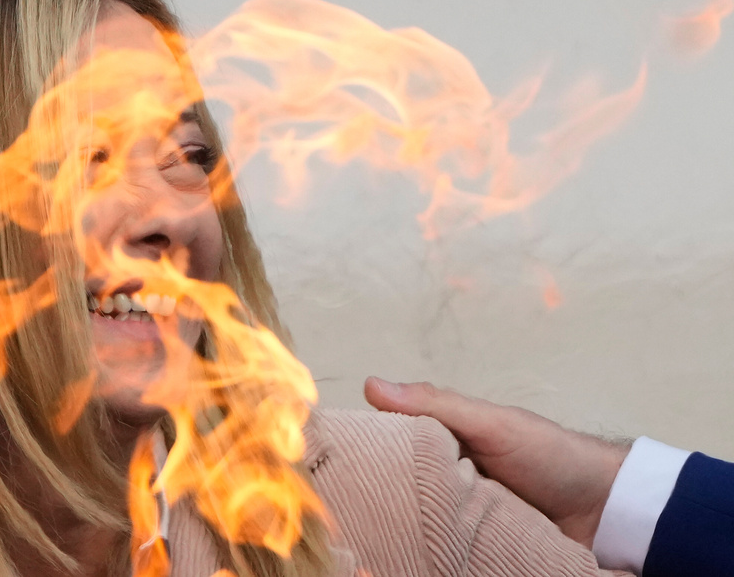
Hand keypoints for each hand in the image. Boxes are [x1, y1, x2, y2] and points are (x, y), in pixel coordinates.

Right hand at [364, 377, 630, 548]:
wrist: (610, 511)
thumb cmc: (551, 455)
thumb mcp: (490, 424)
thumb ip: (435, 405)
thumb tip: (371, 385)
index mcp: (440, 447)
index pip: (388, 452)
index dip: (362, 459)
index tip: (333, 469)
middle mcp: (444, 484)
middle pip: (399, 495)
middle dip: (380, 505)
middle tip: (352, 518)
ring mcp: (460, 522)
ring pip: (418, 529)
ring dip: (406, 535)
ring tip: (373, 545)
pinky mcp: (475, 553)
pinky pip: (443, 557)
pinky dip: (431, 558)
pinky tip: (406, 560)